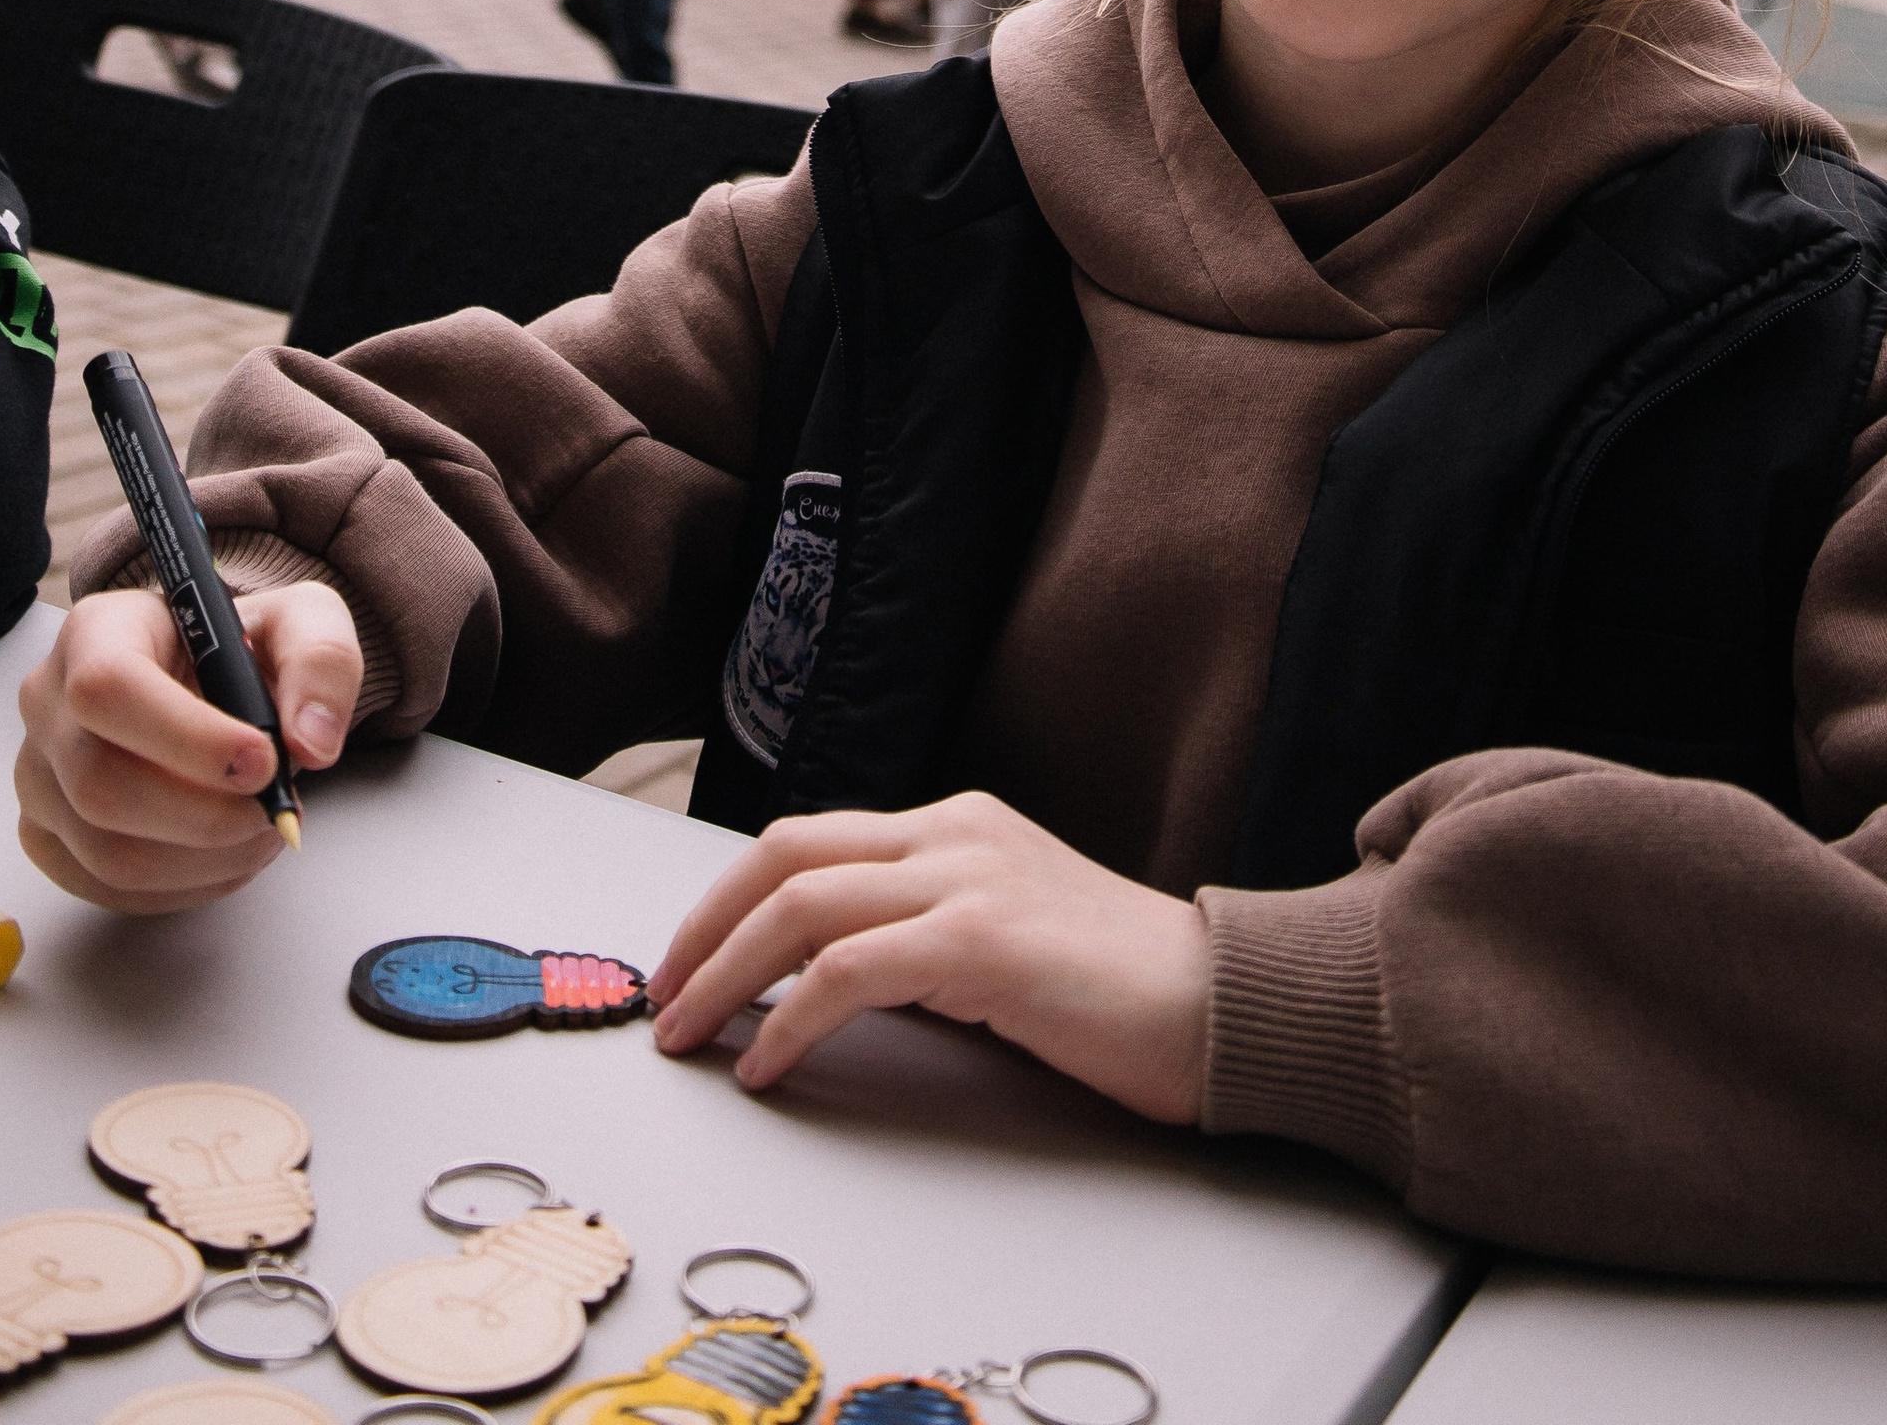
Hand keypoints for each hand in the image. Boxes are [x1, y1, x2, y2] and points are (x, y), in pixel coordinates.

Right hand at [13, 580, 360, 914]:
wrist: (209, 682)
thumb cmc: (238, 650)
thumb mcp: (300, 621)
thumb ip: (321, 662)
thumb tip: (311, 741)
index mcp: (97, 630)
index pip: (109, 688)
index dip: (185, 737)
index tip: (261, 760)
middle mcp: (49, 702)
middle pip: (101, 784)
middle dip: (205, 816)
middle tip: (272, 810)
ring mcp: (38, 776)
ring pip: (107, 851)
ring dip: (204, 859)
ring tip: (261, 829)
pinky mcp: (48, 836)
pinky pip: (107, 888)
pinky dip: (184, 885)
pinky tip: (226, 852)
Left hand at [646, 790, 1209, 1126]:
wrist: (1222, 1005)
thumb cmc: (1126, 990)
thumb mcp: (1010, 934)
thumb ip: (930, 934)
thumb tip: (828, 981)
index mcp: (960, 824)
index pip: (811, 839)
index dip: (731, 897)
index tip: (690, 957)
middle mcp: (955, 834)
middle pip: (783, 854)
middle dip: (703, 925)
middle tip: (664, 994)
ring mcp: (969, 878)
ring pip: (798, 904)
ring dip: (722, 975)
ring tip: (689, 1034)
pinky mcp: (982, 943)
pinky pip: (846, 974)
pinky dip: (786, 1018)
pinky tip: (766, 1063)